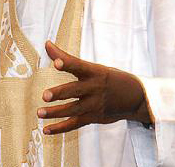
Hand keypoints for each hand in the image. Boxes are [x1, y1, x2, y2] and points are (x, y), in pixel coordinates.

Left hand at [37, 41, 152, 134]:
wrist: (134, 97)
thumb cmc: (108, 78)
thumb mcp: (93, 66)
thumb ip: (68, 58)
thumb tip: (47, 44)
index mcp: (94, 72)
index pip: (78, 66)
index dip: (67, 63)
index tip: (56, 62)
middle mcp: (94, 88)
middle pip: (74, 90)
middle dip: (59, 93)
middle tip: (45, 95)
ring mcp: (94, 104)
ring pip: (73, 109)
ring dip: (55, 112)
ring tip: (39, 113)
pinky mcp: (93, 117)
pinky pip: (75, 124)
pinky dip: (60, 128)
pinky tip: (46, 129)